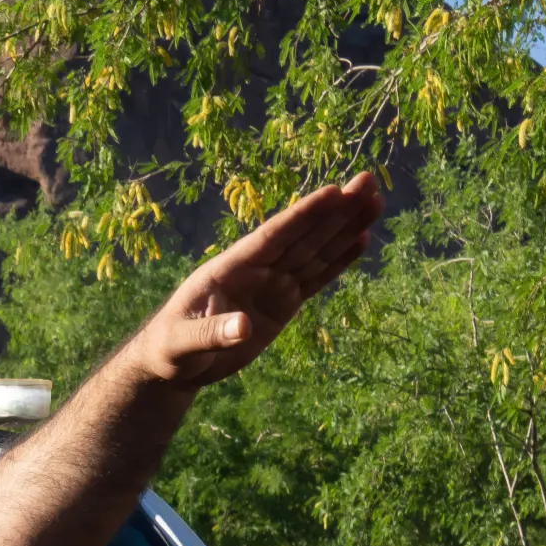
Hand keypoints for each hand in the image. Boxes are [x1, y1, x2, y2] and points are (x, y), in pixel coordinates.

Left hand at [126, 171, 383, 388]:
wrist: (174, 364)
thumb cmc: (170, 349)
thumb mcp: (183, 344)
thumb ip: (212, 334)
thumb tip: (243, 328)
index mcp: (230, 268)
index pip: (272, 236)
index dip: (303, 215)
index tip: (333, 191)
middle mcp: (255, 270)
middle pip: (303, 236)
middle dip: (336, 211)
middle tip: (368, 182)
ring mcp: (272, 285)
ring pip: (315, 251)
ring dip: (345, 228)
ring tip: (375, 202)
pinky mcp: (283, 304)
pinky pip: (316, 278)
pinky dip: (339, 261)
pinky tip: (361, 240)